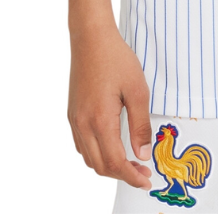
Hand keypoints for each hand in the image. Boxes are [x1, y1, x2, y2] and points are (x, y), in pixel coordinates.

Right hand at [67, 21, 153, 187]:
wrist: (91, 38)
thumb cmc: (116, 58)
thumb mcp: (138, 90)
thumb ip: (140, 125)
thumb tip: (143, 153)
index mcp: (100, 120)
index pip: (115, 162)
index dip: (131, 176)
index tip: (146, 179)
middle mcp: (83, 124)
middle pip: (100, 165)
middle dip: (121, 174)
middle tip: (142, 172)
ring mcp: (75, 120)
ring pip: (88, 158)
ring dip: (108, 165)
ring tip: (129, 161)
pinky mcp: (72, 113)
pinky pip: (81, 144)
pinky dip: (96, 153)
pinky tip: (111, 146)